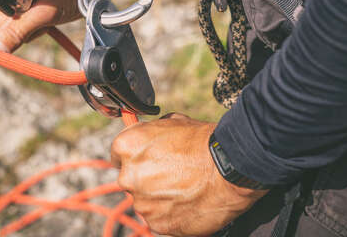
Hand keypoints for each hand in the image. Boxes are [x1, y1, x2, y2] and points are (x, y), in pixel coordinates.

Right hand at [0, 0, 86, 51]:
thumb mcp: (43, 11)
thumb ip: (17, 31)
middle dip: (6, 27)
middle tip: (31, 21)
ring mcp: (11, 0)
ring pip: (2, 28)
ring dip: (21, 30)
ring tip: (42, 19)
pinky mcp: (23, 10)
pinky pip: (16, 31)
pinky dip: (30, 32)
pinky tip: (45, 23)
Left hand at [111, 113, 267, 235]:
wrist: (229, 169)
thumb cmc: (204, 142)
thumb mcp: (173, 122)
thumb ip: (151, 133)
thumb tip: (149, 137)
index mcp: (127, 146)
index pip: (118, 155)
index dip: (136, 156)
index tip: (148, 159)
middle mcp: (128, 176)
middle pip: (130, 179)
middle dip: (147, 178)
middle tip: (172, 174)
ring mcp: (142, 202)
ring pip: (145, 201)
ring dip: (159, 197)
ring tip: (185, 188)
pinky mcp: (158, 223)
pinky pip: (160, 219)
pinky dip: (171, 213)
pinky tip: (188, 201)